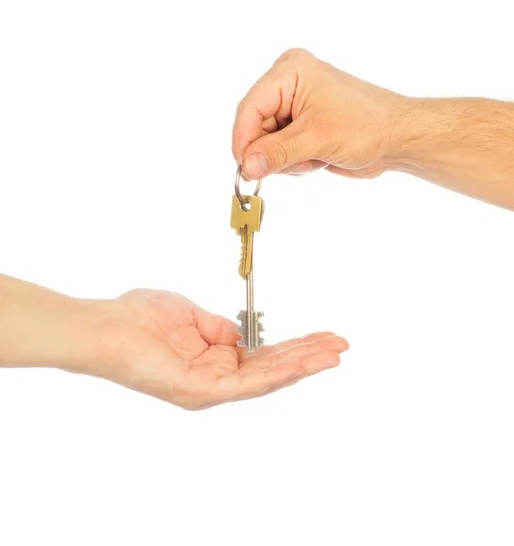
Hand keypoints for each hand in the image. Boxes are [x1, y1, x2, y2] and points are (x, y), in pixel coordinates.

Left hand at [91, 289, 347, 409]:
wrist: (107, 326)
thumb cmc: (141, 317)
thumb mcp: (192, 315)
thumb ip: (219, 327)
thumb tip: (242, 334)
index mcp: (215, 358)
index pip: (265, 354)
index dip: (296, 344)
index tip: (323, 334)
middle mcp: (217, 377)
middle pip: (273, 368)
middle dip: (309, 355)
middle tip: (341, 345)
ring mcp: (211, 387)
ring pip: (267, 378)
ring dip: (303, 365)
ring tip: (334, 355)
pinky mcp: (202, 391)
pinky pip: (248, 384)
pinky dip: (279, 373)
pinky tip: (304, 362)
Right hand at [232, 48, 406, 179]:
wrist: (398, 138)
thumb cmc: (367, 126)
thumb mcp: (317, 139)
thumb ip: (278, 152)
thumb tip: (246, 166)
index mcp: (289, 72)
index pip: (249, 109)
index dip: (244, 141)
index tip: (246, 170)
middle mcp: (287, 84)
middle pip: (255, 127)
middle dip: (270, 152)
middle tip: (295, 165)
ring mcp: (293, 105)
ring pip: (265, 142)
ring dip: (284, 159)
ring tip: (312, 158)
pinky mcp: (300, 124)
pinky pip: (279, 149)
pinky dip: (292, 161)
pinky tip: (316, 158)